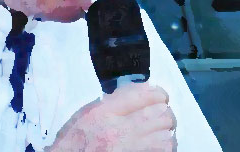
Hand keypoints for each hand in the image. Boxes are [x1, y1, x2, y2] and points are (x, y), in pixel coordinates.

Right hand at [45, 82, 176, 151]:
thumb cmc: (73, 142)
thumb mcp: (84, 115)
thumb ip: (109, 104)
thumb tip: (135, 94)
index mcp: (103, 113)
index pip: (141, 95)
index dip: (157, 94)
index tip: (160, 96)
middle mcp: (117, 130)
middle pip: (159, 114)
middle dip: (165, 113)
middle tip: (164, 114)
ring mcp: (128, 150)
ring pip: (165, 137)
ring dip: (166, 133)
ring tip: (161, 131)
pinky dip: (164, 147)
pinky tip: (158, 145)